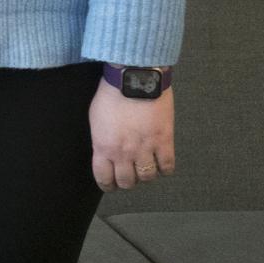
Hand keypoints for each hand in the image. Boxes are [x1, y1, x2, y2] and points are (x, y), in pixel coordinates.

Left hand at [88, 76, 174, 191]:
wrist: (133, 77)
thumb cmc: (111, 93)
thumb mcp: (96, 118)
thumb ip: (101, 139)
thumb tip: (105, 152)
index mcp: (103, 147)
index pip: (104, 179)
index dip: (108, 185)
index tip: (111, 184)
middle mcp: (124, 153)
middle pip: (128, 182)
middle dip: (128, 181)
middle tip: (130, 173)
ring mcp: (145, 149)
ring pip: (148, 178)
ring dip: (146, 175)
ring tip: (145, 166)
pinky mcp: (164, 141)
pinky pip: (168, 167)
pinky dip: (165, 168)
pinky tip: (161, 161)